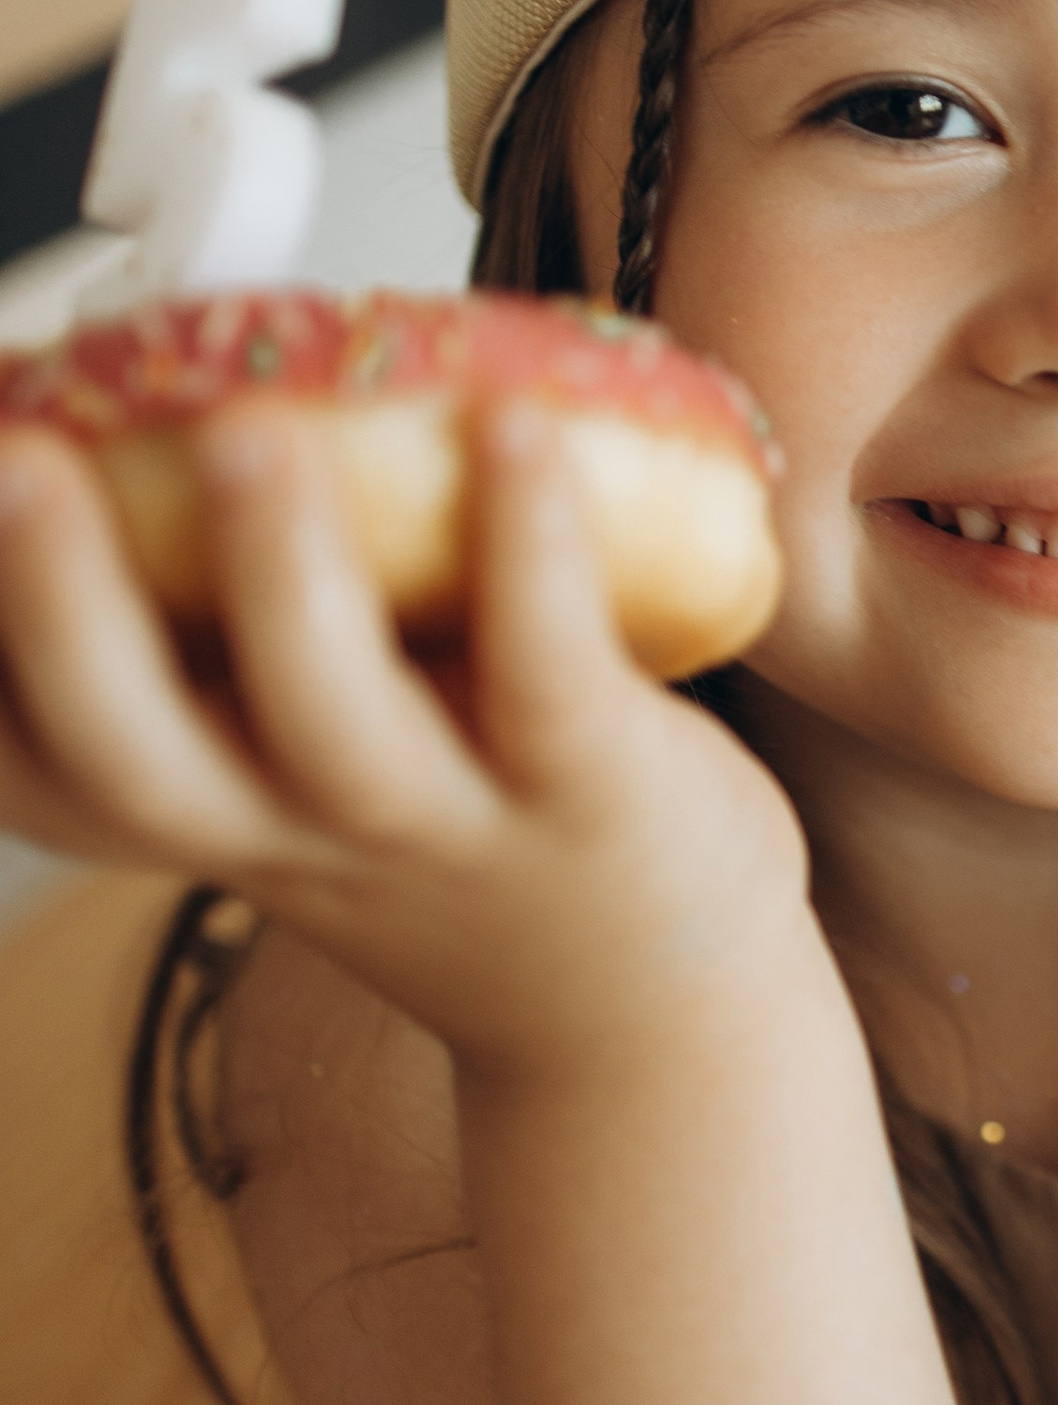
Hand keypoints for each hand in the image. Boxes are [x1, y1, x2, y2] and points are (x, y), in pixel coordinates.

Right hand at [0, 398, 812, 1079]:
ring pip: (335, 722)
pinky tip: (513, 427)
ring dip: (277, 572)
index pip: (29, 758)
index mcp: (203, 806)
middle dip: (56, 612)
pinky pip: (548, 667)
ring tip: (248, 430)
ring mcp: (445, 822)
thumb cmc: (460, 830)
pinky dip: (530, 546)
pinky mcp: (592, 787)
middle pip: (135, 759)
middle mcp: (295, 831)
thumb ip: (199, 638)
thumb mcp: (285, 758)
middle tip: (18, 464)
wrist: (647, 1002)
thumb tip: (104, 402)